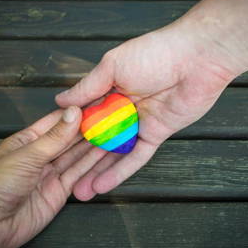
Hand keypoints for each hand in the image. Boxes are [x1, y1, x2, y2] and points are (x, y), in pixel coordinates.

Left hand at [0, 106, 101, 247]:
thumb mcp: (27, 156)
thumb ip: (55, 137)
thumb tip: (74, 112)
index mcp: (28, 140)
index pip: (57, 122)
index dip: (77, 113)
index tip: (98, 104)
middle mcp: (41, 155)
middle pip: (70, 140)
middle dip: (89, 130)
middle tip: (113, 118)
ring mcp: (50, 174)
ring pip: (77, 157)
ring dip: (94, 147)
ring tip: (115, 134)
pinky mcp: (59, 192)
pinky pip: (78, 176)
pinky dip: (92, 167)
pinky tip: (106, 156)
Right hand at [55, 0, 247, 201]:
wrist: (196, 58)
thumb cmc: (153, 54)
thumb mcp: (113, 67)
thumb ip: (87, 87)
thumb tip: (59, 100)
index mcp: (107, 92)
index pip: (83, 119)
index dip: (68, 138)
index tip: (51, 156)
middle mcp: (120, 111)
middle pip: (96, 141)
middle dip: (79, 163)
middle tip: (61, 183)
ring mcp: (137, 125)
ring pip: (113, 154)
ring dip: (96, 174)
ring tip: (78, 193)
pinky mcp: (155, 135)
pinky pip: (135, 157)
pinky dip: (119, 172)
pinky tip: (101, 186)